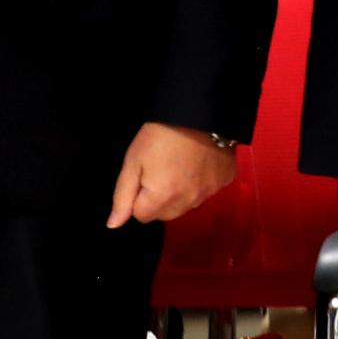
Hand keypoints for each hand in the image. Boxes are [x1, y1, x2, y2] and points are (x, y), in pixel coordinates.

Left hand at [108, 122, 236, 228]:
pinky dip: (199, 183)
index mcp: (162, 198)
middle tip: (160, 170)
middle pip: (165, 214)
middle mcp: (187, 202)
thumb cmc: (160, 135)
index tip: (144, 175)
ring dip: (179, 193)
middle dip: (159, 199)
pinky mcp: (224, 182)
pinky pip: (205, 192)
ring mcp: (208, 193)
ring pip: (186, 205)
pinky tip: (197, 164)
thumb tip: (113, 225)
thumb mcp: (133, 162)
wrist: (200, 113)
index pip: (141, 216)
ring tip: (179, 166)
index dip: (138, 196)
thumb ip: (122, 196)